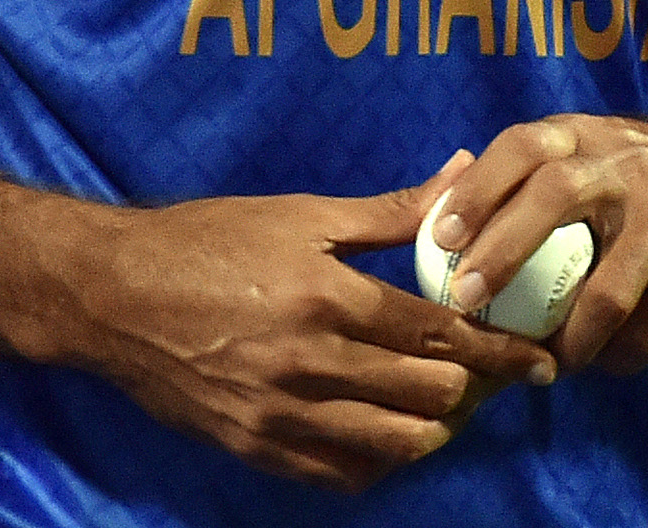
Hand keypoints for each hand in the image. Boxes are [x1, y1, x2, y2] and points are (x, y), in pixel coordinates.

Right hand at [63, 170, 557, 491]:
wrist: (112, 294)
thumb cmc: (205, 241)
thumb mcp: (300, 214)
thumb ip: (390, 211)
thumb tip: (463, 172)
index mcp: (325, 295)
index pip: (437, 334)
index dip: (497, 351)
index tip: (535, 360)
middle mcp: (307, 360)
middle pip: (427, 395)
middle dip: (472, 389)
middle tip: (490, 377)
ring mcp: (279, 413)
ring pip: (393, 444)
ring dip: (431, 429)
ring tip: (442, 407)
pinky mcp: (254, 447)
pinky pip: (340, 473)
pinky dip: (378, 459)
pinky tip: (387, 433)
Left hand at [426, 111, 647, 374]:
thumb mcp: (595, 151)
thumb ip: (532, 174)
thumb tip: (437, 207)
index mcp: (584, 137)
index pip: (521, 147)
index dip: (477, 189)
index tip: (442, 237)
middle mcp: (624, 162)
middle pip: (556, 194)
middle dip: (504, 251)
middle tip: (470, 303)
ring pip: (609, 286)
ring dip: (572, 336)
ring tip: (551, 362)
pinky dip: (626, 353)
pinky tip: (610, 362)